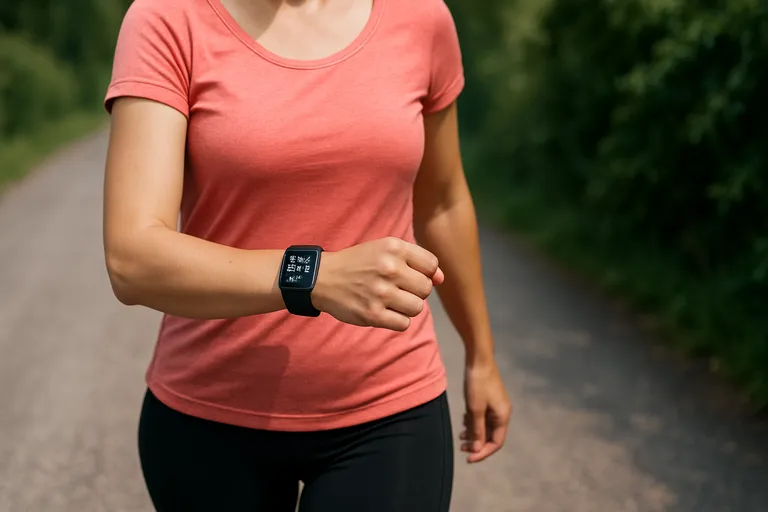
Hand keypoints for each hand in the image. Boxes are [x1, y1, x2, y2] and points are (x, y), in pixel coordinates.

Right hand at [311, 237, 444, 330]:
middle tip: (398, 290)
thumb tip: (441, 279)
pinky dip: (398, 321)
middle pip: (426, 289)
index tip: (410, 276)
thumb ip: (416, 261)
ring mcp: (380, 292)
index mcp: (393, 248)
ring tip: (392, 301)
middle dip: (416, 291)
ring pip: (417, 308)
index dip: (425, 273)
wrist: (322, 278)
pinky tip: (385, 312)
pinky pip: (404, 324)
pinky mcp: (372, 314)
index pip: (432, 265)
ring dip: (408, 308)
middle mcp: (389, 268)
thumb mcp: (384, 250)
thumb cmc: (359, 263)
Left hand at [460, 360, 511, 462]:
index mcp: (503, 416)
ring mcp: (496, 405)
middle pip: (491, 435)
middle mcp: (502, 413)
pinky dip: (473, 421)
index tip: (468, 457)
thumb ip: (476, 430)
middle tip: (461, 447)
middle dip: (476, 443)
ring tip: (460, 435)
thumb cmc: (478, 383)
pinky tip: (463, 420)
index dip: (482, 452)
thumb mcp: (475, 409)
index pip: (496, 443)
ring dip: (474, 432)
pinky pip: (483, 416)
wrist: (479, 359)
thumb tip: (477, 449)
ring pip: (485, 426)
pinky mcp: (489, 399)